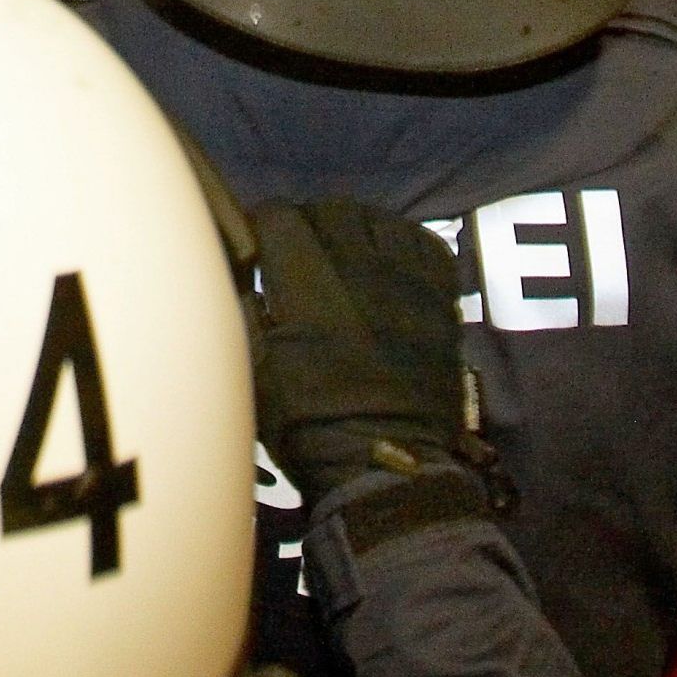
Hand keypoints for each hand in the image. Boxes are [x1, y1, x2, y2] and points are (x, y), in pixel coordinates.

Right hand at [244, 198, 477, 513]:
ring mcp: (407, 282)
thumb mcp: (253, 373)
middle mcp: (359, 271)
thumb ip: (244, 311)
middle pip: (330, 208)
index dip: (263, 226)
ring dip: (355, 230)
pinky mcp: (440, 299)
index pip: (280, 217)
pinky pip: (424, 243)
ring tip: (345, 256)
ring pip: (378, 219)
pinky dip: (401, 244)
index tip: (259, 248)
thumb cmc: (309, 426)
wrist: (386, 468)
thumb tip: (236, 272)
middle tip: (300, 255)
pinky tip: (388, 264)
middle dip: (308, 223)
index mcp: (307, 288)